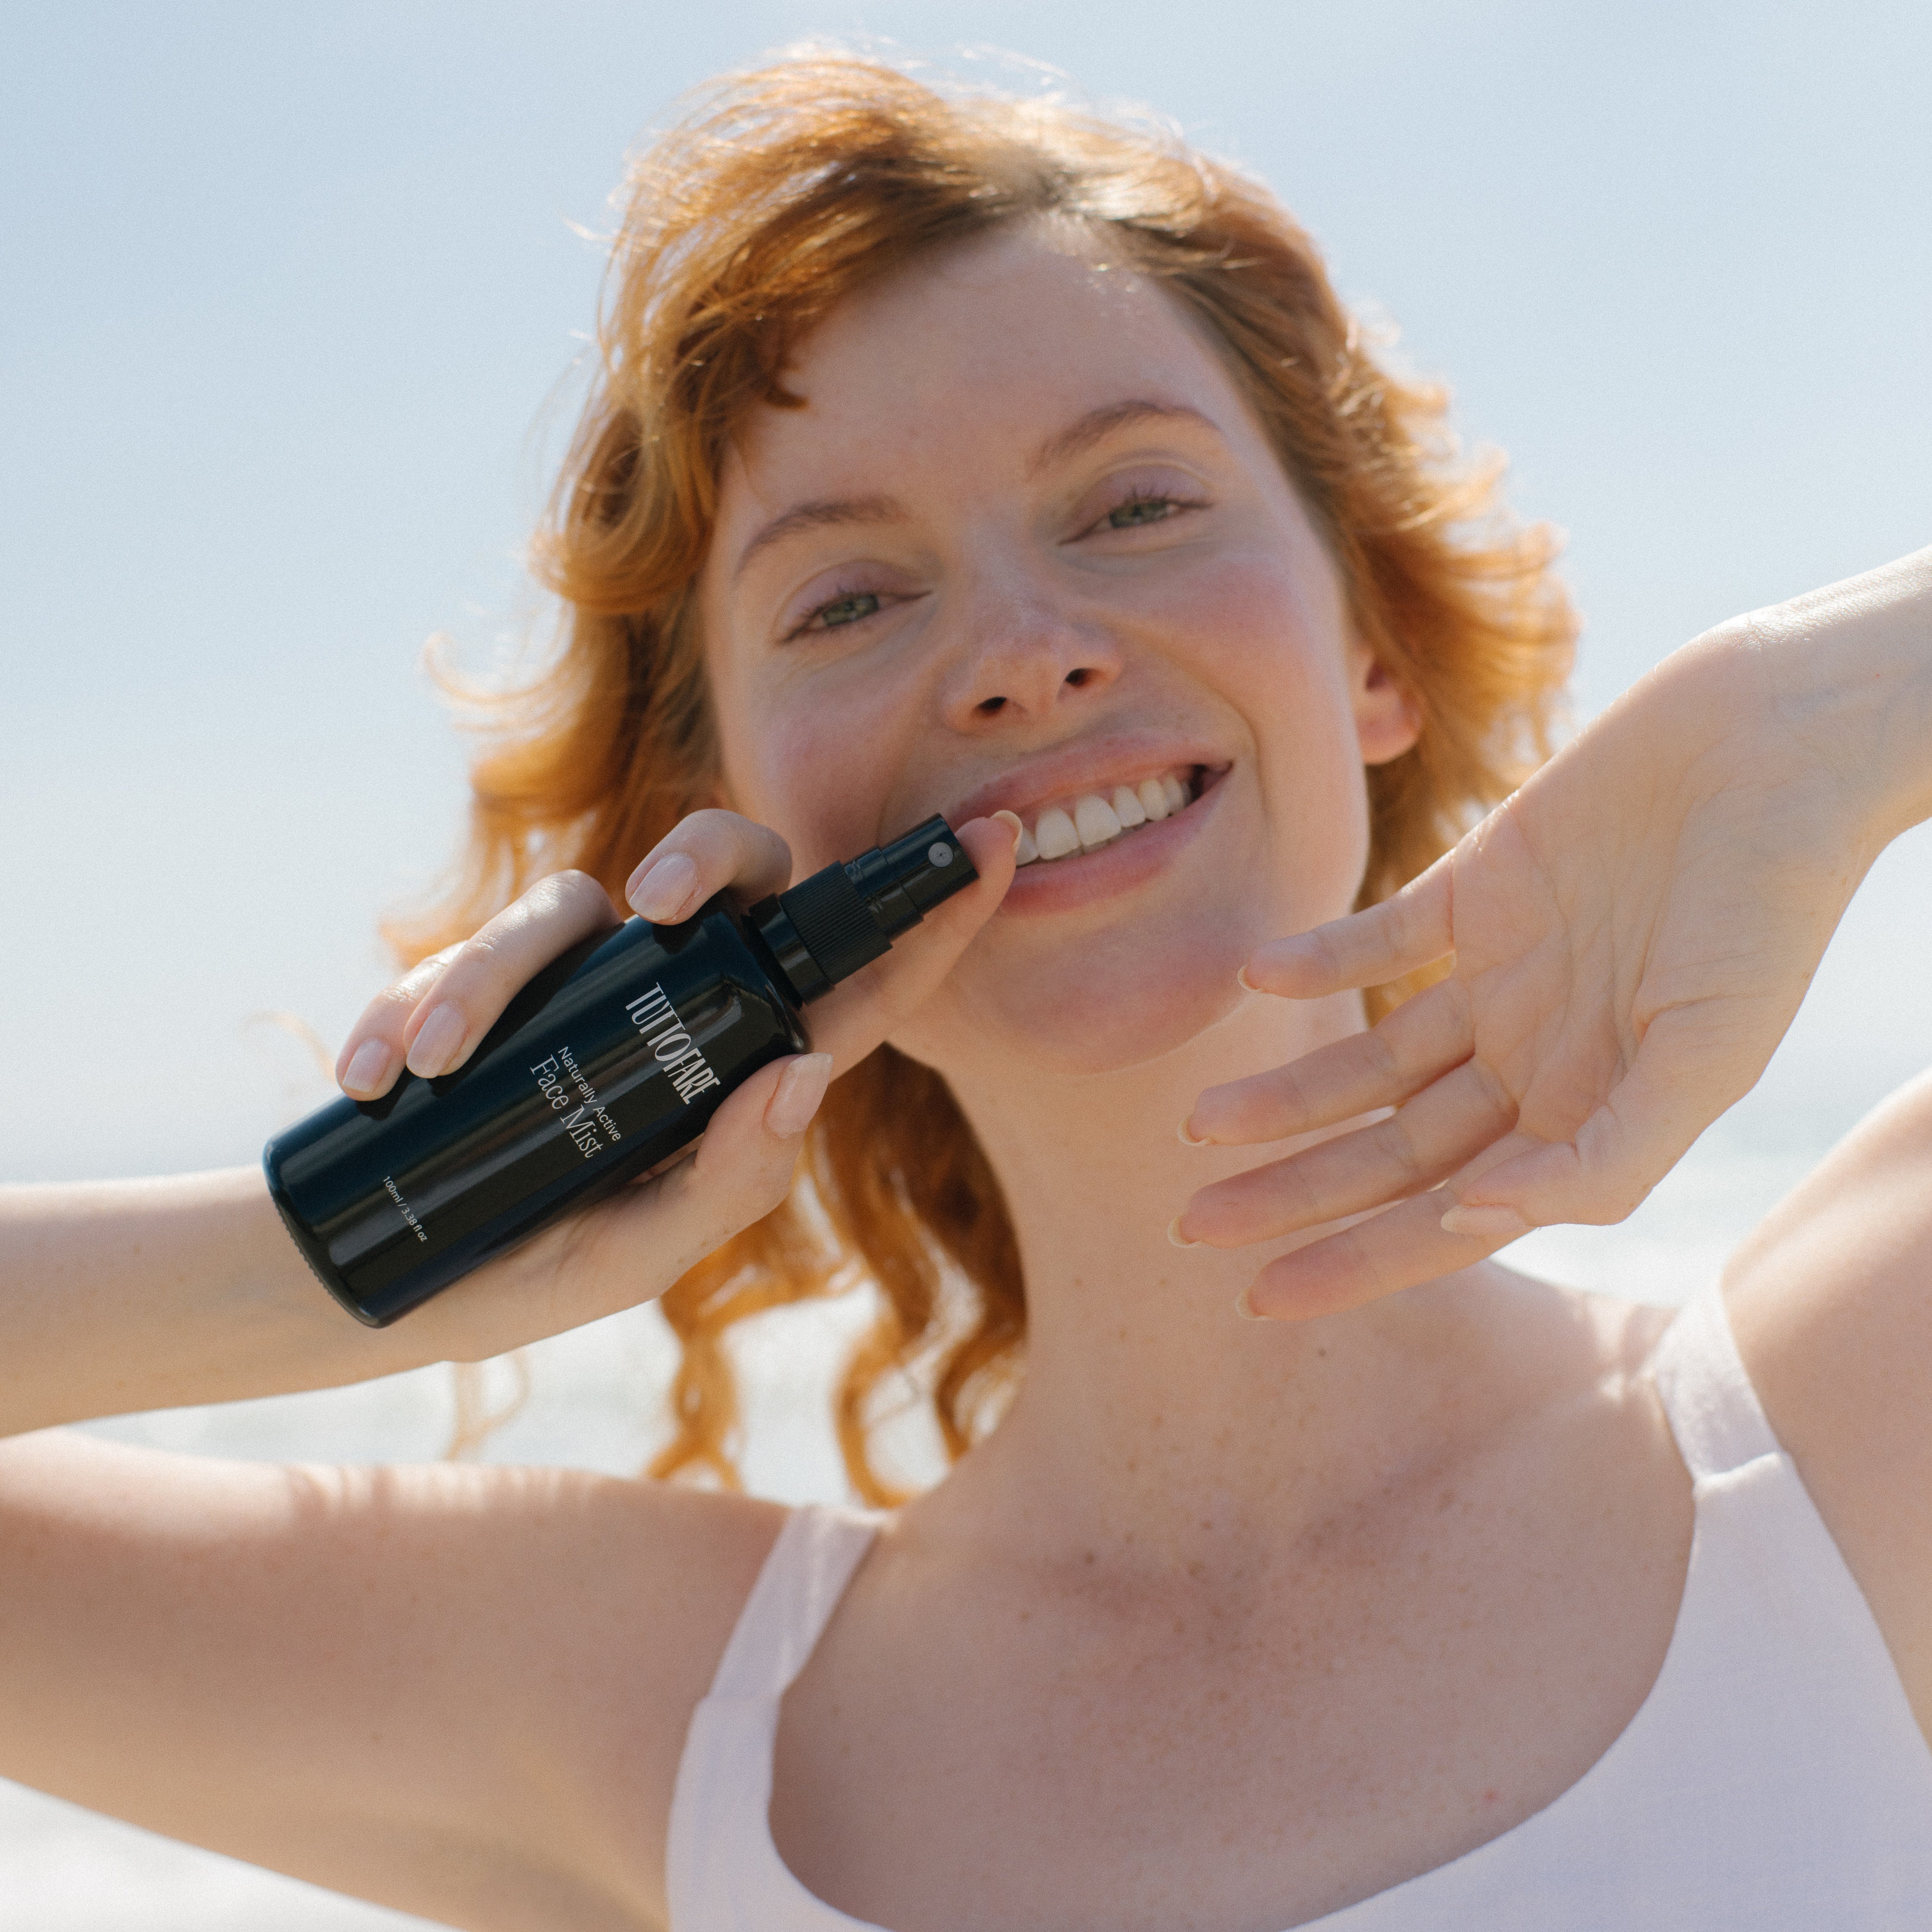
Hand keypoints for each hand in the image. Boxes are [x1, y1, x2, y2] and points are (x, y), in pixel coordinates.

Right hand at [327, 808, 1017, 1359]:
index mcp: (745, 1075)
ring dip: (494, 975)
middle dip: (706, 857)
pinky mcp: (502, 985)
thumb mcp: (640, 1253)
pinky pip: (481, 947)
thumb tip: (805, 1072)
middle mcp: (679, 1011)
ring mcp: (590, 989)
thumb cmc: (538, 1273)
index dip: (932, 917)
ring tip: (428, 1067)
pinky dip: (421, 1001)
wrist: (396, 1285)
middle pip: (734, 877)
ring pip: (575, 903)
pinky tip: (383, 1078)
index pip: (858, 986)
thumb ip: (730, 1182)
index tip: (999, 840)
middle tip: (658, 903)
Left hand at [1176, 552, 1931, 1319]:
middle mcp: (1537, 1058)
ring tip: (1196, 1126)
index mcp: (1589, 1115)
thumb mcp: (1707, 1055)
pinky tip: (1252, 982)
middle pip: (1392, 1151)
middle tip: (1192, 1225)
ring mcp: (1503, 976)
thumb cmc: (1767, 906)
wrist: (1776, 744)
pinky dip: (1315, 962)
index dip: (1358, 1260)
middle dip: (1296, 1192)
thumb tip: (1474, 1219)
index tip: (1259, 1297)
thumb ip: (1604, 1157)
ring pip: (1370, 1061)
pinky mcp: (1477, 888)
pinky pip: (1376, 941)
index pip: (1450, 1215)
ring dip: (1285, 1094)